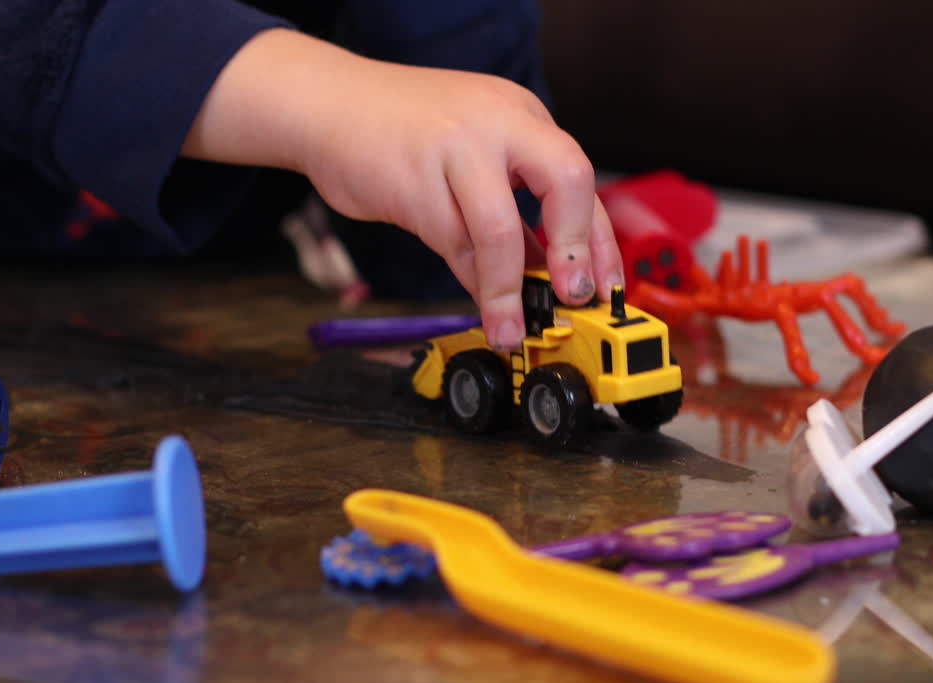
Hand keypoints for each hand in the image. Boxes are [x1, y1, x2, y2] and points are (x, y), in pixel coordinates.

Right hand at [183, 29, 621, 348]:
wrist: (326, 103)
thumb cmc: (404, 135)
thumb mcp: (474, 157)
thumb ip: (514, 207)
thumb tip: (552, 277)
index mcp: (522, 116)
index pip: (579, 179)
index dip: (600, 240)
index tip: (607, 288)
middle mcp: (499, 122)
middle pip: (564, 179)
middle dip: (574, 247)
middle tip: (574, 296)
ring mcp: (456, 146)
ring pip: (500, 228)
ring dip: (509, 290)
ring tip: (511, 329)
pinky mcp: (414, 178)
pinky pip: (454, 242)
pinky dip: (470, 279)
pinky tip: (480, 301)